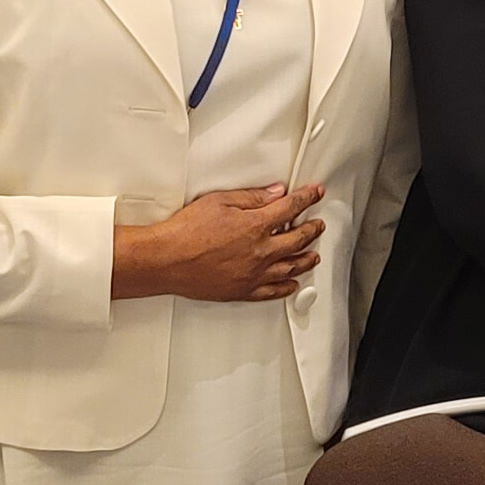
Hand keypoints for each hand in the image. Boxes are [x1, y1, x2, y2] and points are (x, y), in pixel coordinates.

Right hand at [112, 182, 323, 301]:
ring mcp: (254, 274)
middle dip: (312, 229)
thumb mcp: (219, 201)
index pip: (291, 208)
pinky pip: (273, 291)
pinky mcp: (242, 291)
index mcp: (256, 226)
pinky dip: (287, 287)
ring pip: (291, 267)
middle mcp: (261, 252)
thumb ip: (252, 197)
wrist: (166, 260)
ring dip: (307, 259)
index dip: (307, 198)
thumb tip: (275, 193)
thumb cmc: (186, 232)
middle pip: (298, 239)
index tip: (315, 194)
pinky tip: (292, 284)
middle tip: (318, 225)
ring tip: (314, 254)